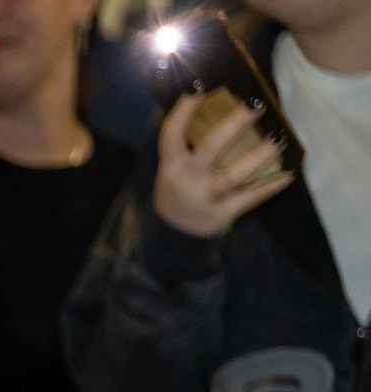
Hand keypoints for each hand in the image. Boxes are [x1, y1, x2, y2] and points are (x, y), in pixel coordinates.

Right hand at [153, 93, 290, 238]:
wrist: (175, 234)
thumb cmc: (179, 188)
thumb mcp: (173, 168)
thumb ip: (185, 143)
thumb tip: (205, 101)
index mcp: (172, 166)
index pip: (171, 136)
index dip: (182, 113)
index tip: (198, 88)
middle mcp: (187, 181)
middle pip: (209, 150)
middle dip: (232, 127)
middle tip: (255, 105)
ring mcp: (206, 198)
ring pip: (232, 177)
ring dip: (257, 158)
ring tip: (278, 139)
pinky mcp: (223, 213)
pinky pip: (250, 198)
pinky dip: (271, 187)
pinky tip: (290, 173)